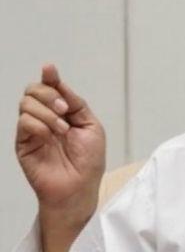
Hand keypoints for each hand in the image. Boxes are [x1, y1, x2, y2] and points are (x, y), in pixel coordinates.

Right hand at [16, 63, 105, 240]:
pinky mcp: (22, 144)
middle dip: (50, 94)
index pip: (50, 87)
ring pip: (26, 103)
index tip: (49, 69)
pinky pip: (23, 123)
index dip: (49, 76)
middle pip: (33, 90)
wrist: (80, 187)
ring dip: (48, 112)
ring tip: (63, 129)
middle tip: (66, 110)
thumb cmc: (88, 161)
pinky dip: (40, 124)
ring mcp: (32, 130)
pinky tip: (52, 135)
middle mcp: (44, 117)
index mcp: (62, 112)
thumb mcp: (90, 125)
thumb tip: (59, 82)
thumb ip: (76, 103)